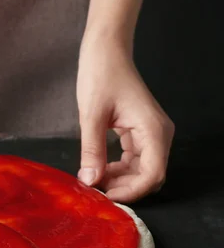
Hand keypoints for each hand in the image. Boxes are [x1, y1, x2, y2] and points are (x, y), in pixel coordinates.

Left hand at [76, 39, 174, 202]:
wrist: (106, 51)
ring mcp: (150, 133)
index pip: (153, 175)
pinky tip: (98, 167)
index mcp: (154, 130)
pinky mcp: (138, 131)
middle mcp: (158, 134)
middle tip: (94, 190)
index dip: (130, 191)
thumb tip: (90, 180)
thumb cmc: (100, 75)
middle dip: (124, 187)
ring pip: (141, 170)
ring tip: (93, 178)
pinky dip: (117, 167)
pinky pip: (133, 159)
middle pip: (149, 176)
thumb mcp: (91, 116)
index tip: (104, 196)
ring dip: (120, 179)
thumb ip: (92, 150)